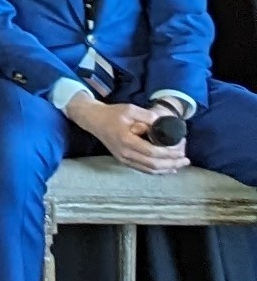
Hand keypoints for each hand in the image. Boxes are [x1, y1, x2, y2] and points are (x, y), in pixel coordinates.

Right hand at [68, 94, 188, 173]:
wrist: (94, 120)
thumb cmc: (112, 113)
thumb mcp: (130, 109)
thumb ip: (148, 116)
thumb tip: (164, 124)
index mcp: (126, 140)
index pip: (152, 152)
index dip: (169, 153)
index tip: (181, 149)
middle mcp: (125, 153)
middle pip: (153, 164)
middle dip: (172, 163)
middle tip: (186, 159)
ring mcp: (123, 159)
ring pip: (149, 169)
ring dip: (166, 169)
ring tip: (180, 164)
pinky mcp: (124, 160)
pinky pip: (143, 169)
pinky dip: (157, 170)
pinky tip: (168, 169)